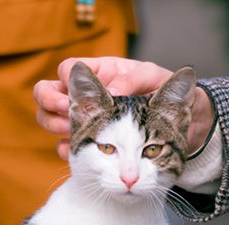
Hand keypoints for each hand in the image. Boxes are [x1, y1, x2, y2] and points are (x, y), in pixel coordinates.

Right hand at [34, 56, 212, 158]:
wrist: (183, 125)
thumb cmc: (168, 93)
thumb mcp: (156, 78)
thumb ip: (135, 79)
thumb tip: (112, 91)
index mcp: (100, 73)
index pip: (67, 69)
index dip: (66, 78)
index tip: (73, 91)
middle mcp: (86, 96)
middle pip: (46, 94)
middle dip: (51, 103)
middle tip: (66, 112)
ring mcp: (84, 121)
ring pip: (49, 120)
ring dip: (55, 126)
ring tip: (73, 131)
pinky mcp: (88, 145)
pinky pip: (64, 148)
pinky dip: (66, 150)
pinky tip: (77, 152)